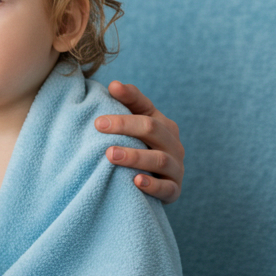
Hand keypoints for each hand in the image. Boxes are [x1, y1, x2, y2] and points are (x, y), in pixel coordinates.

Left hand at [95, 80, 184, 203]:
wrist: (156, 184)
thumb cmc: (140, 149)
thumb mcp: (135, 125)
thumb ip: (127, 103)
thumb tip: (114, 84)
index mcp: (164, 125)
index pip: (145, 109)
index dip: (125, 101)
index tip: (100, 106)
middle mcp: (173, 144)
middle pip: (152, 130)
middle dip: (125, 126)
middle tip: (98, 126)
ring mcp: (176, 167)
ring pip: (159, 159)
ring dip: (135, 156)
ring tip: (110, 154)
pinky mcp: (175, 190)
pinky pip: (167, 188)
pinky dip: (153, 185)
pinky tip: (136, 182)